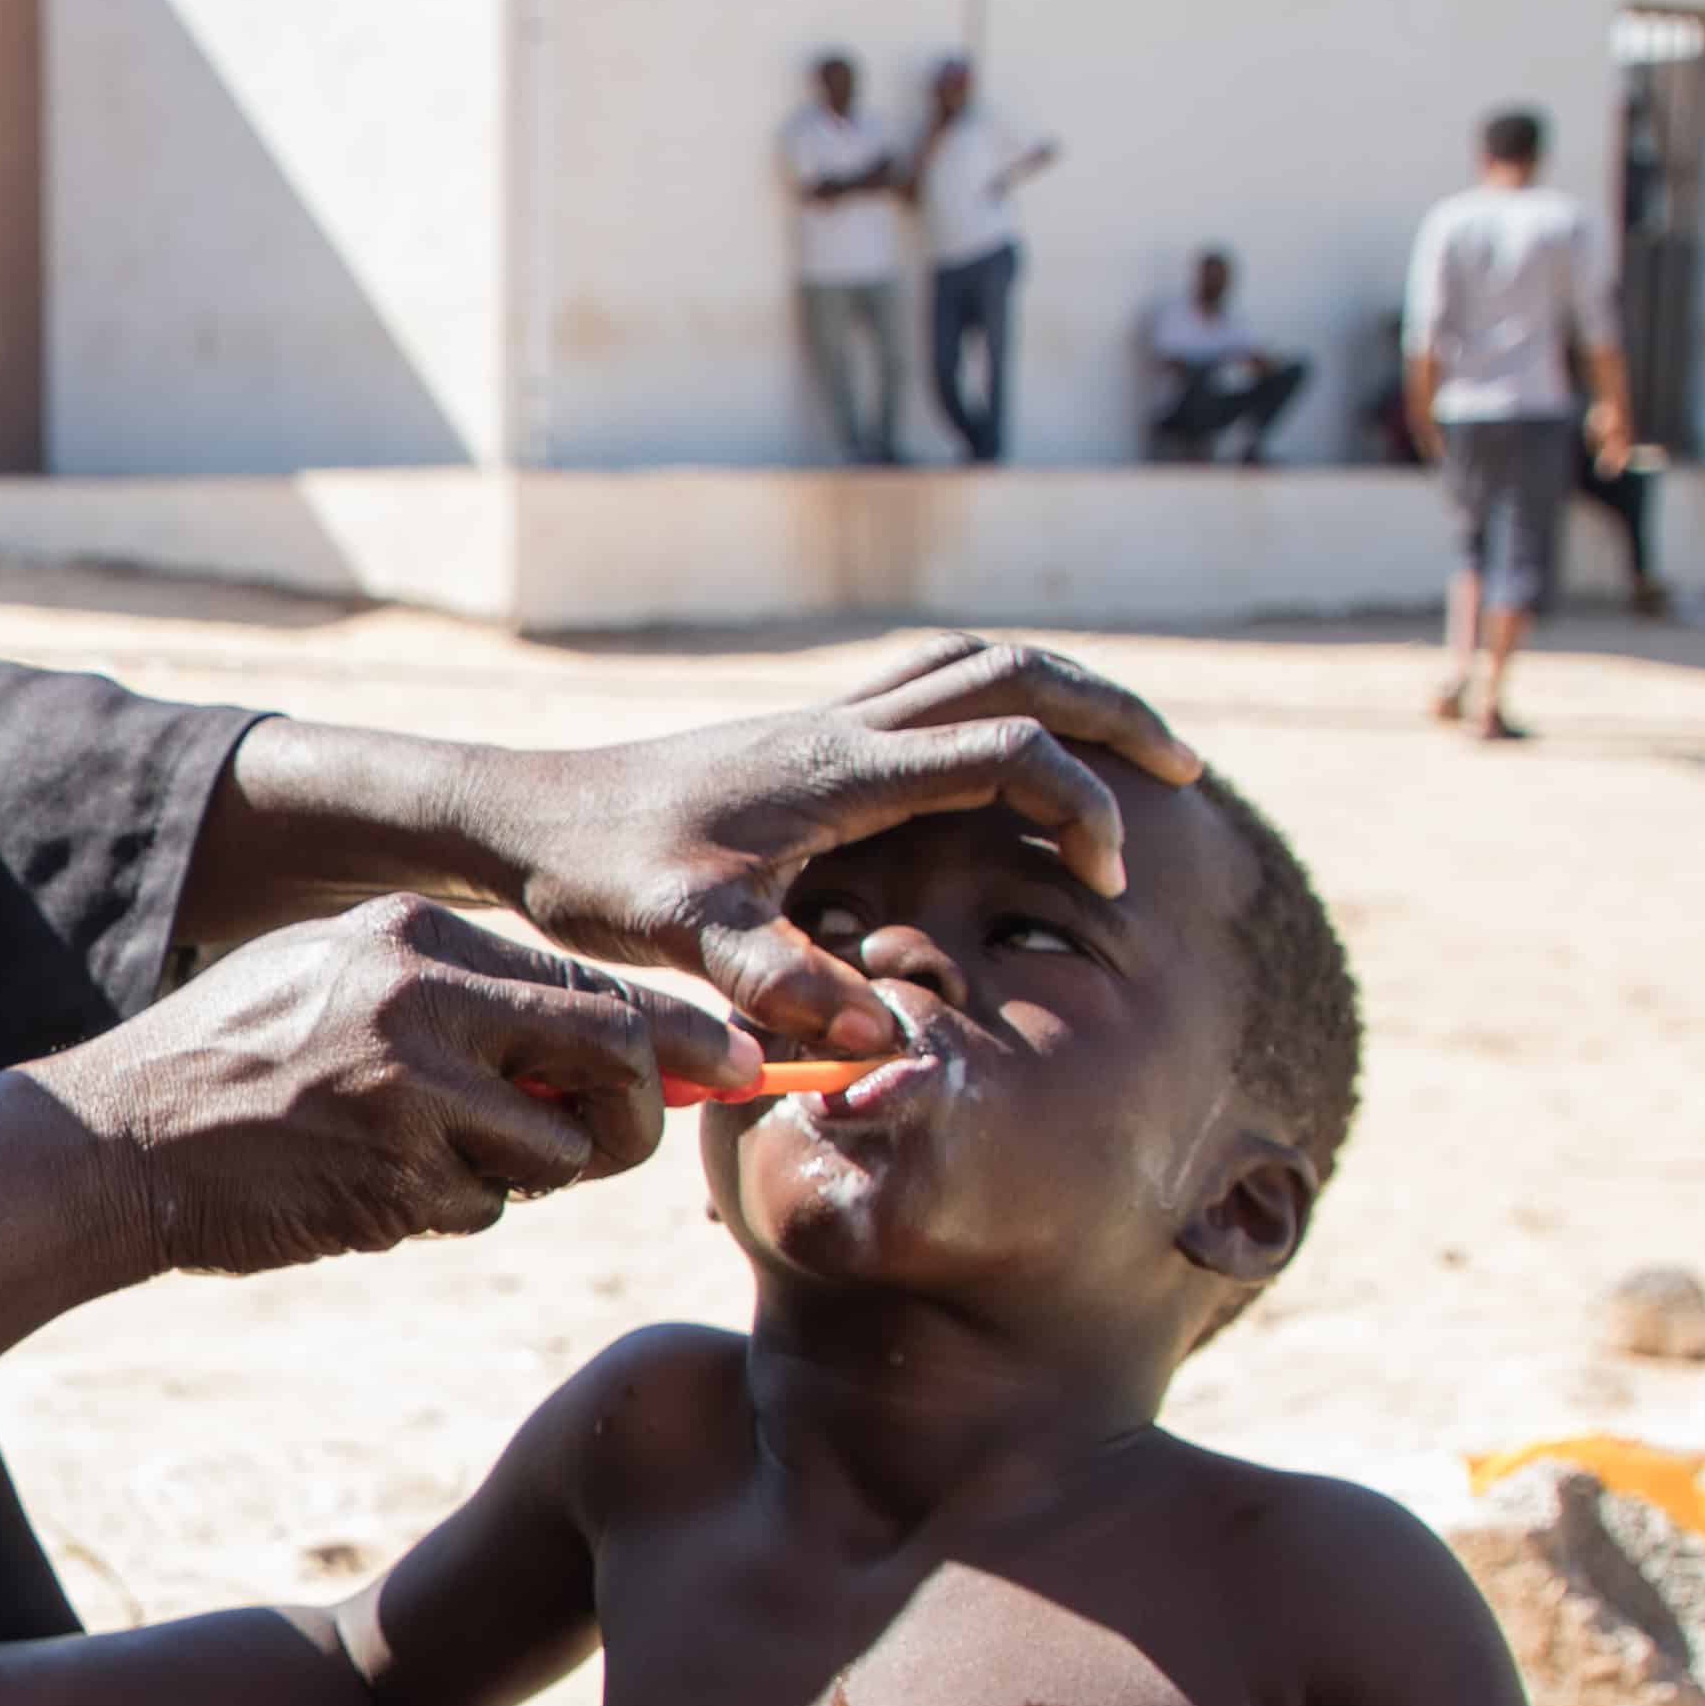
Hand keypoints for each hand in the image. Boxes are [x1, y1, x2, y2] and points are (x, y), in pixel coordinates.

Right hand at [46, 896, 688, 1275]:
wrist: (115, 1144)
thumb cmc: (236, 1061)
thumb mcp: (340, 978)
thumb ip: (466, 997)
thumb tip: (616, 1043)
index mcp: (414, 936)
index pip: (591, 979)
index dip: (681, 1036)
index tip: (735, 1066)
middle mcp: (421, 999)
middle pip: (618, 1051)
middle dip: (639, 1113)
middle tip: (607, 1141)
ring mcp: (407, 1092)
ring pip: (560, 1152)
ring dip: (527, 1178)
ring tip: (436, 1161)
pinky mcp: (388, 1179)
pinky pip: (482, 1211)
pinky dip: (449, 1213)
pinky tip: (369, 1187)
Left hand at [456, 637, 1200, 1063]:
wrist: (522, 814)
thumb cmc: (598, 874)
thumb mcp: (680, 937)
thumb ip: (776, 982)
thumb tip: (879, 1038)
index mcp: (842, 767)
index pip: (1008, 751)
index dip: (1079, 805)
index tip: (1109, 878)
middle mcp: (844, 726)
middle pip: (1014, 673)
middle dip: (1111, 715)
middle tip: (1182, 772)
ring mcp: (825, 721)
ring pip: (973, 666)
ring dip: (1060, 695)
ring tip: (1126, 750)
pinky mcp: (804, 738)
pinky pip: (928, 688)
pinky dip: (995, 703)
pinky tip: (1004, 758)